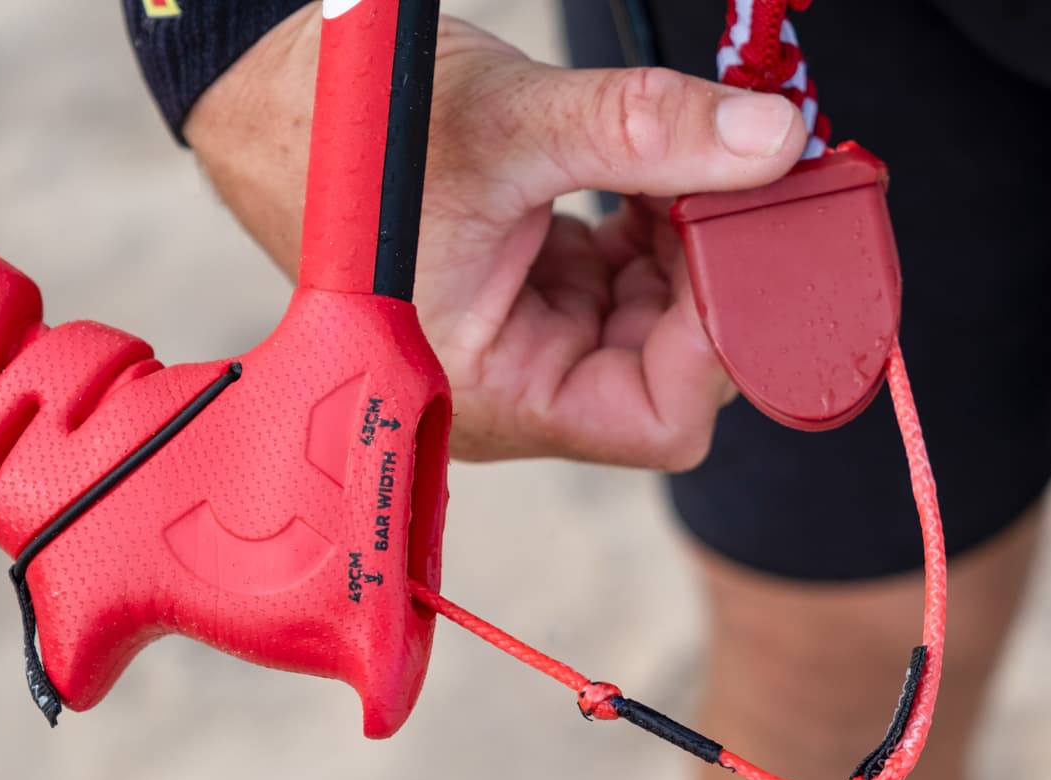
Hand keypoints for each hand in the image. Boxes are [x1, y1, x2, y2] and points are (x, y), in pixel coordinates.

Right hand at [184, 3, 805, 467]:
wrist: (275, 88)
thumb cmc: (348, 127)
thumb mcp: (509, 124)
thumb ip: (646, 133)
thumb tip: (774, 138)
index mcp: (495, 393)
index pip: (657, 418)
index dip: (719, 342)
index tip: (746, 245)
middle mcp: (520, 385)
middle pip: (671, 369)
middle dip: (712, 279)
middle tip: (745, 186)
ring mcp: (532, 340)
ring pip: (657, 320)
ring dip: (690, 243)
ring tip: (689, 160)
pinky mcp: (539, 294)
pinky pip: (629, 281)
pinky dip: (658, 224)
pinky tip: (656, 167)